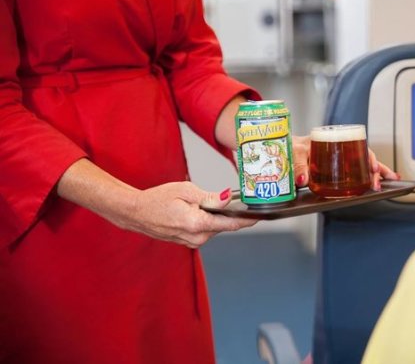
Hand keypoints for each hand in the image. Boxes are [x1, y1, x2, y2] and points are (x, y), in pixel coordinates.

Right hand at [120, 182, 256, 247]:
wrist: (136, 213)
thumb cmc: (157, 199)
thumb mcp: (186, 191)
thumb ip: (210, 197)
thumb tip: (229, 198)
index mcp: (198, 224)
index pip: (231, 223)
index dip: (247, 220)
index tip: (260, 216)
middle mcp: (197, 237)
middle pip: (224, 224)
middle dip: (229, 212)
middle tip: (229, 197)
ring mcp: (193, 242)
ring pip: (215, 227)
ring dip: (215, 215)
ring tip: (203, 201)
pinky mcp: (190, 242)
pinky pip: (206, 230)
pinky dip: (207, 220)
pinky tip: (197, 210)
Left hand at [291, 135, 398, 190]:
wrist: (281, 149)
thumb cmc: (290, 145)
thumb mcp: (293, 152)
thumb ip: (297, 165)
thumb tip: (303, 178)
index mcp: (330, 139)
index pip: (355, 144)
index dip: (366, 156)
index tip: (372, 167)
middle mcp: (337, 149)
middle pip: (363, 156)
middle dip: (376, 169)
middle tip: (380, 182)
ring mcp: (337, 160)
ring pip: (361, 165)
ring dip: (375, 174)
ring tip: (387, 182)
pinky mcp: (333, 171)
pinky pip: (351, 174)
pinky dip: (363, 180)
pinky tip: (374, 185)